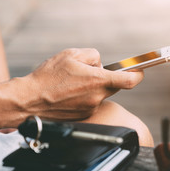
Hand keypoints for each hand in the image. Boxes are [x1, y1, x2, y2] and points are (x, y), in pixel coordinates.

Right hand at [13, 48, 143, 120]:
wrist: (30, 101)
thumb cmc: (48, 76)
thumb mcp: (70, 54)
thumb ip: (92, 55)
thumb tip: (100, 63)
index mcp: (97, 81)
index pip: (130, 80)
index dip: (138, 74)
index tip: (139, 70)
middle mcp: (97, 97)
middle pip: (114, 85)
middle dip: (106, 77)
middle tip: (89, 72)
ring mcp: (90, 108)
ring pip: (100, 94)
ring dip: (93, 86)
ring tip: (72, 83)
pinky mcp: (83, 116)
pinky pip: (90, 102)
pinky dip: (84, 96)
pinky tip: (68, 92)